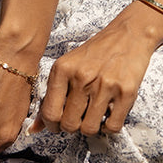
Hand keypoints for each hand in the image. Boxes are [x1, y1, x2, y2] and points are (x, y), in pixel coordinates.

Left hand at [33, 14, 157, 136]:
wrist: (128, 34)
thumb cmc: (96, 52)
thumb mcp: (68, 66)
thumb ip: (52, 95)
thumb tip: (34, 128)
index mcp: (63, 69)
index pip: (50, 113)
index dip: (52, 125)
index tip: (58, 124)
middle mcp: (82, 77)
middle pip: (69, 125)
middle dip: (72, 127)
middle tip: (78, 117)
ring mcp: (105, 85)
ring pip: (89, 129)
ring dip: (91, 127)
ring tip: (94, 114)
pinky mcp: (126, 92)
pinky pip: (112, 127)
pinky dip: (109, 127)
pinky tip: (109, 114)